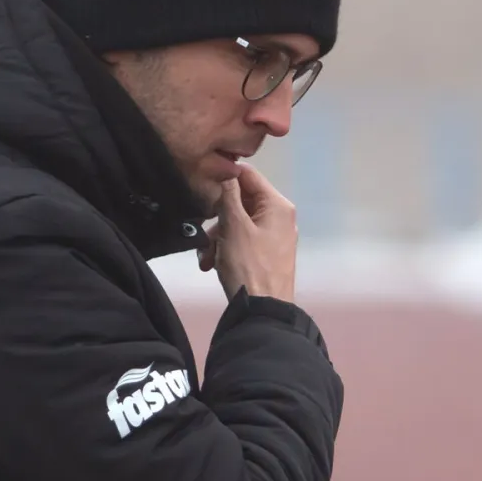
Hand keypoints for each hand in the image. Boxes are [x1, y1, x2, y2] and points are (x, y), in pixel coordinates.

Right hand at [197, 164, 297, 301]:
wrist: (263, 310)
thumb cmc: (249, 265)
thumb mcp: (234, 226)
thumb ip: (228, 195)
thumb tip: (226, 169)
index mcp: (277, 205)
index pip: (248, 176)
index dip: (224, 178)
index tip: (202, 188)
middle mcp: (279, 216)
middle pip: (240, 202)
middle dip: (217, 219)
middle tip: (204, 235)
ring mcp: (274, 236)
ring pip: (237, 223)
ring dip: (217, 238)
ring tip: (207, 258)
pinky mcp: (266, 254)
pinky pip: (242, 241)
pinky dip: (226, 249)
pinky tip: (212, 264)